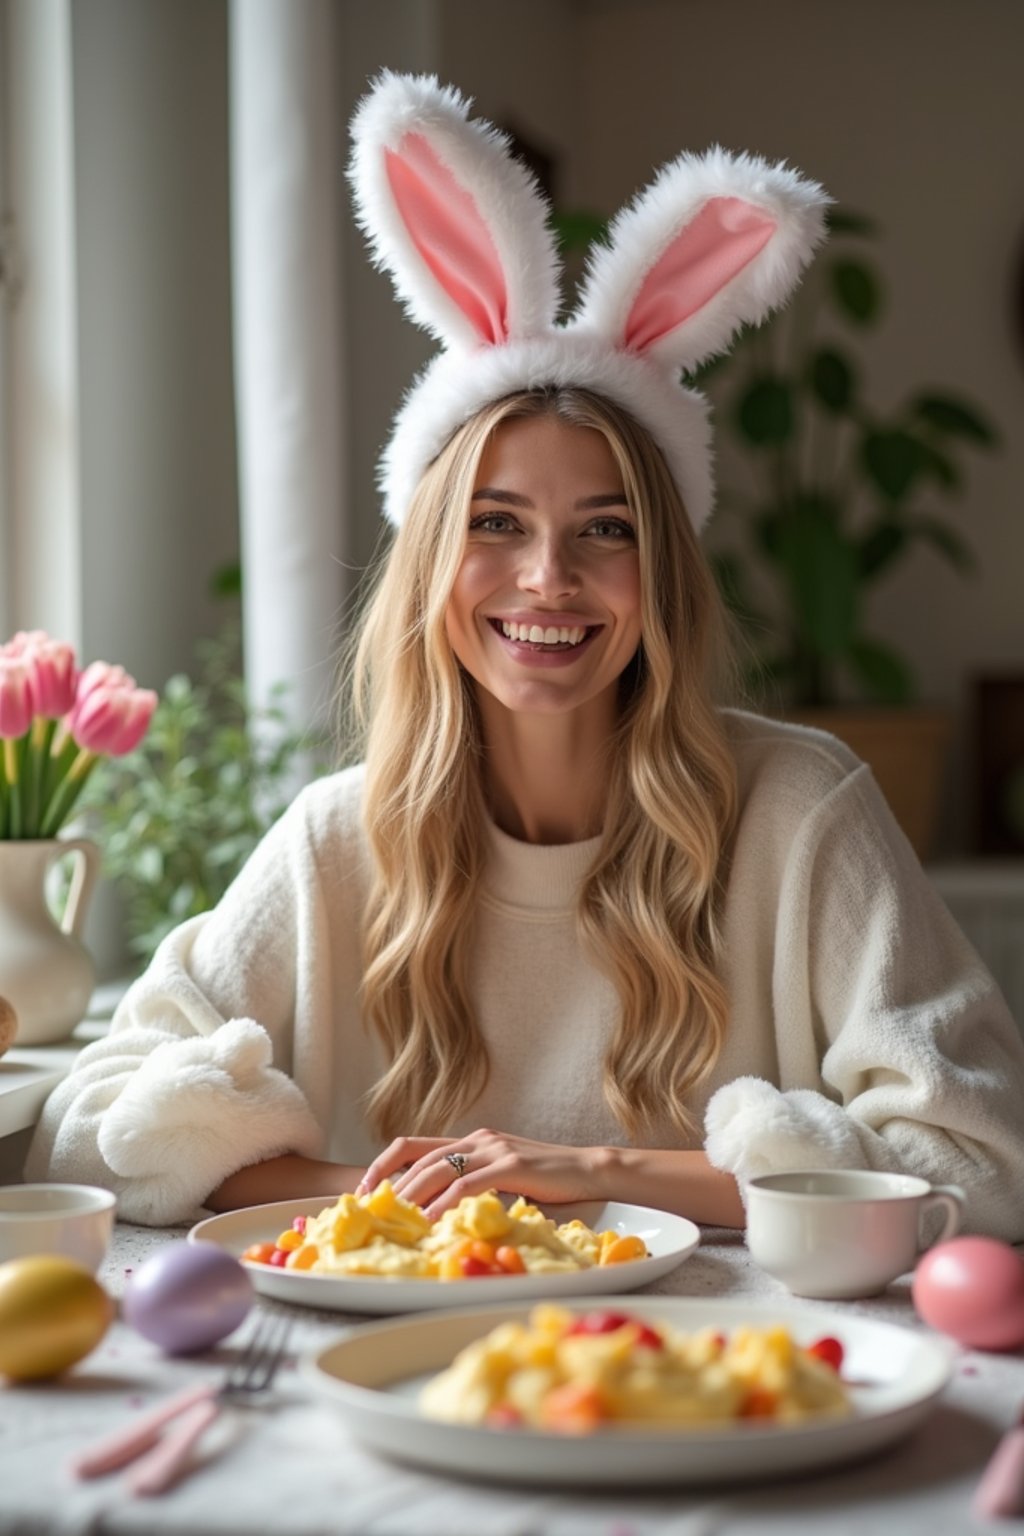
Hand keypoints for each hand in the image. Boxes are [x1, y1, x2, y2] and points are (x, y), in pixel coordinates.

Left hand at [357, 1129, 608, 1217]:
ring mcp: (493, 1150)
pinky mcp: (510, 1166)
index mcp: (472, 1140)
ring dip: (411, 1195)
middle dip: (390, 1185)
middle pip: (421, 1159)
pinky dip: (445, 1204)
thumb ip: (476, 1185)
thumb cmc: (550, 1180)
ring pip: (439, 1169)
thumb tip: (441, 1213)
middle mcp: (478, 1139)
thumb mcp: (504, 1177)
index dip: (385, 1164)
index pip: (414, 1145)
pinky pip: (467, 1185)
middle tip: (368, 1211)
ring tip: (393, 1219)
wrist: (590, 1169)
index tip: (363, 1189)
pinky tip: (432, 1221)